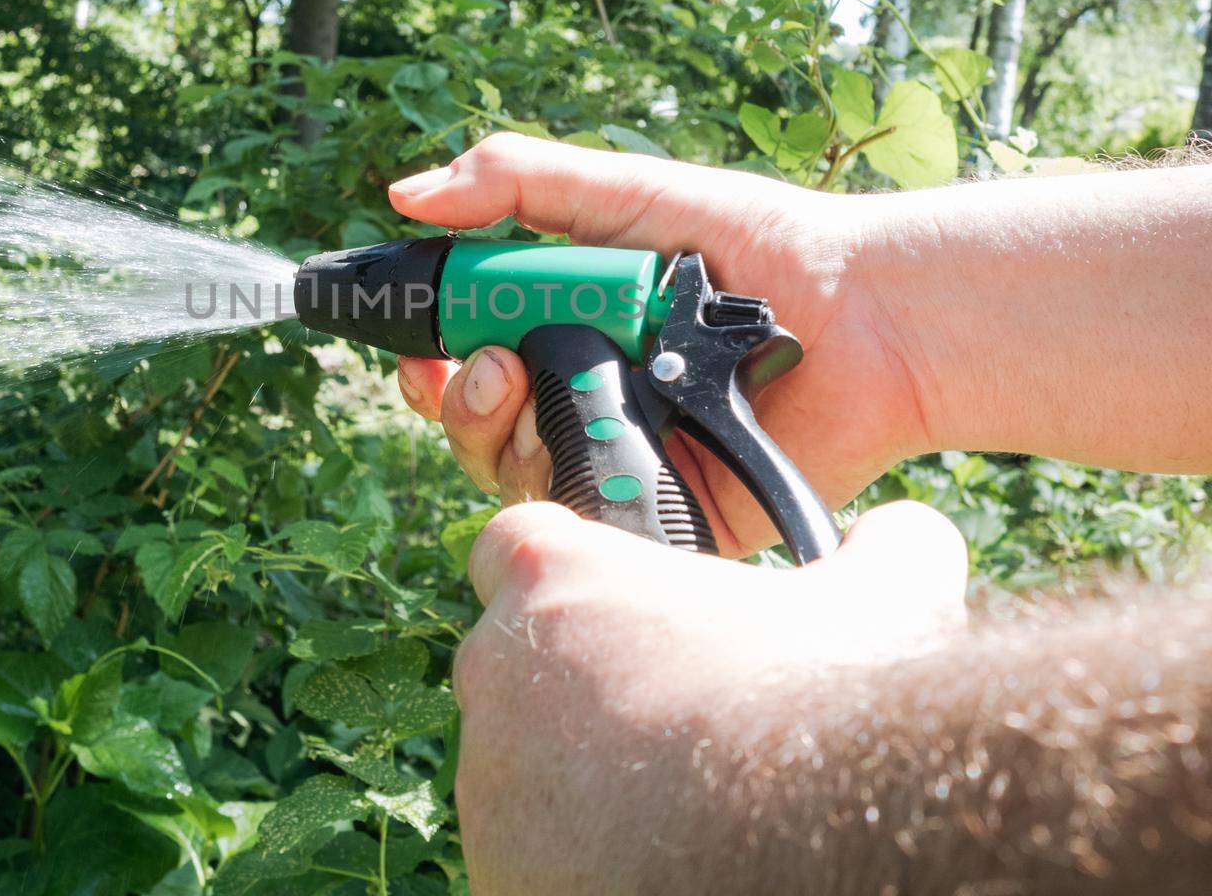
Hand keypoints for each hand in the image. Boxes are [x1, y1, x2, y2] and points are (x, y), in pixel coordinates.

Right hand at [389, 133, 925, 554]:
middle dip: (457, 400)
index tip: (418, 341)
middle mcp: (585, 399)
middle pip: (478, 426)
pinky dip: (566, 493)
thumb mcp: (624, 193)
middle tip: (488, 365)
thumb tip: (405, 192)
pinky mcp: (662, 515)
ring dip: (505, 437)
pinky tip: (587, 446)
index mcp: (567, 332)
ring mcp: (622, 459)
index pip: (468, 357)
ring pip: (515, 476)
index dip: (432, 355)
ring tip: (543, 386)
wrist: (861, 314)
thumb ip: (516, 183)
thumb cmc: (751, 244)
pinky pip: (584, 523)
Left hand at [453, 498, 966, 895]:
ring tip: (676, 796)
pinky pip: (527, 847)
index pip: (512, 543)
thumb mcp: (879, 598)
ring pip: (516, 760)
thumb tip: (910, 535)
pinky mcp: (498, 868)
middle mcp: (496, 669)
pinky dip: (576, 851)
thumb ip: (879, 550)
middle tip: (665, 712)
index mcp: (557, 581)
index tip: (608, 599)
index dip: (560, 568)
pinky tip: (660, 856)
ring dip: (576, 770)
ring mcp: (487, 778)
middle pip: (515, 660)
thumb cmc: (824, 706)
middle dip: (574, 682)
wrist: (810, 849)